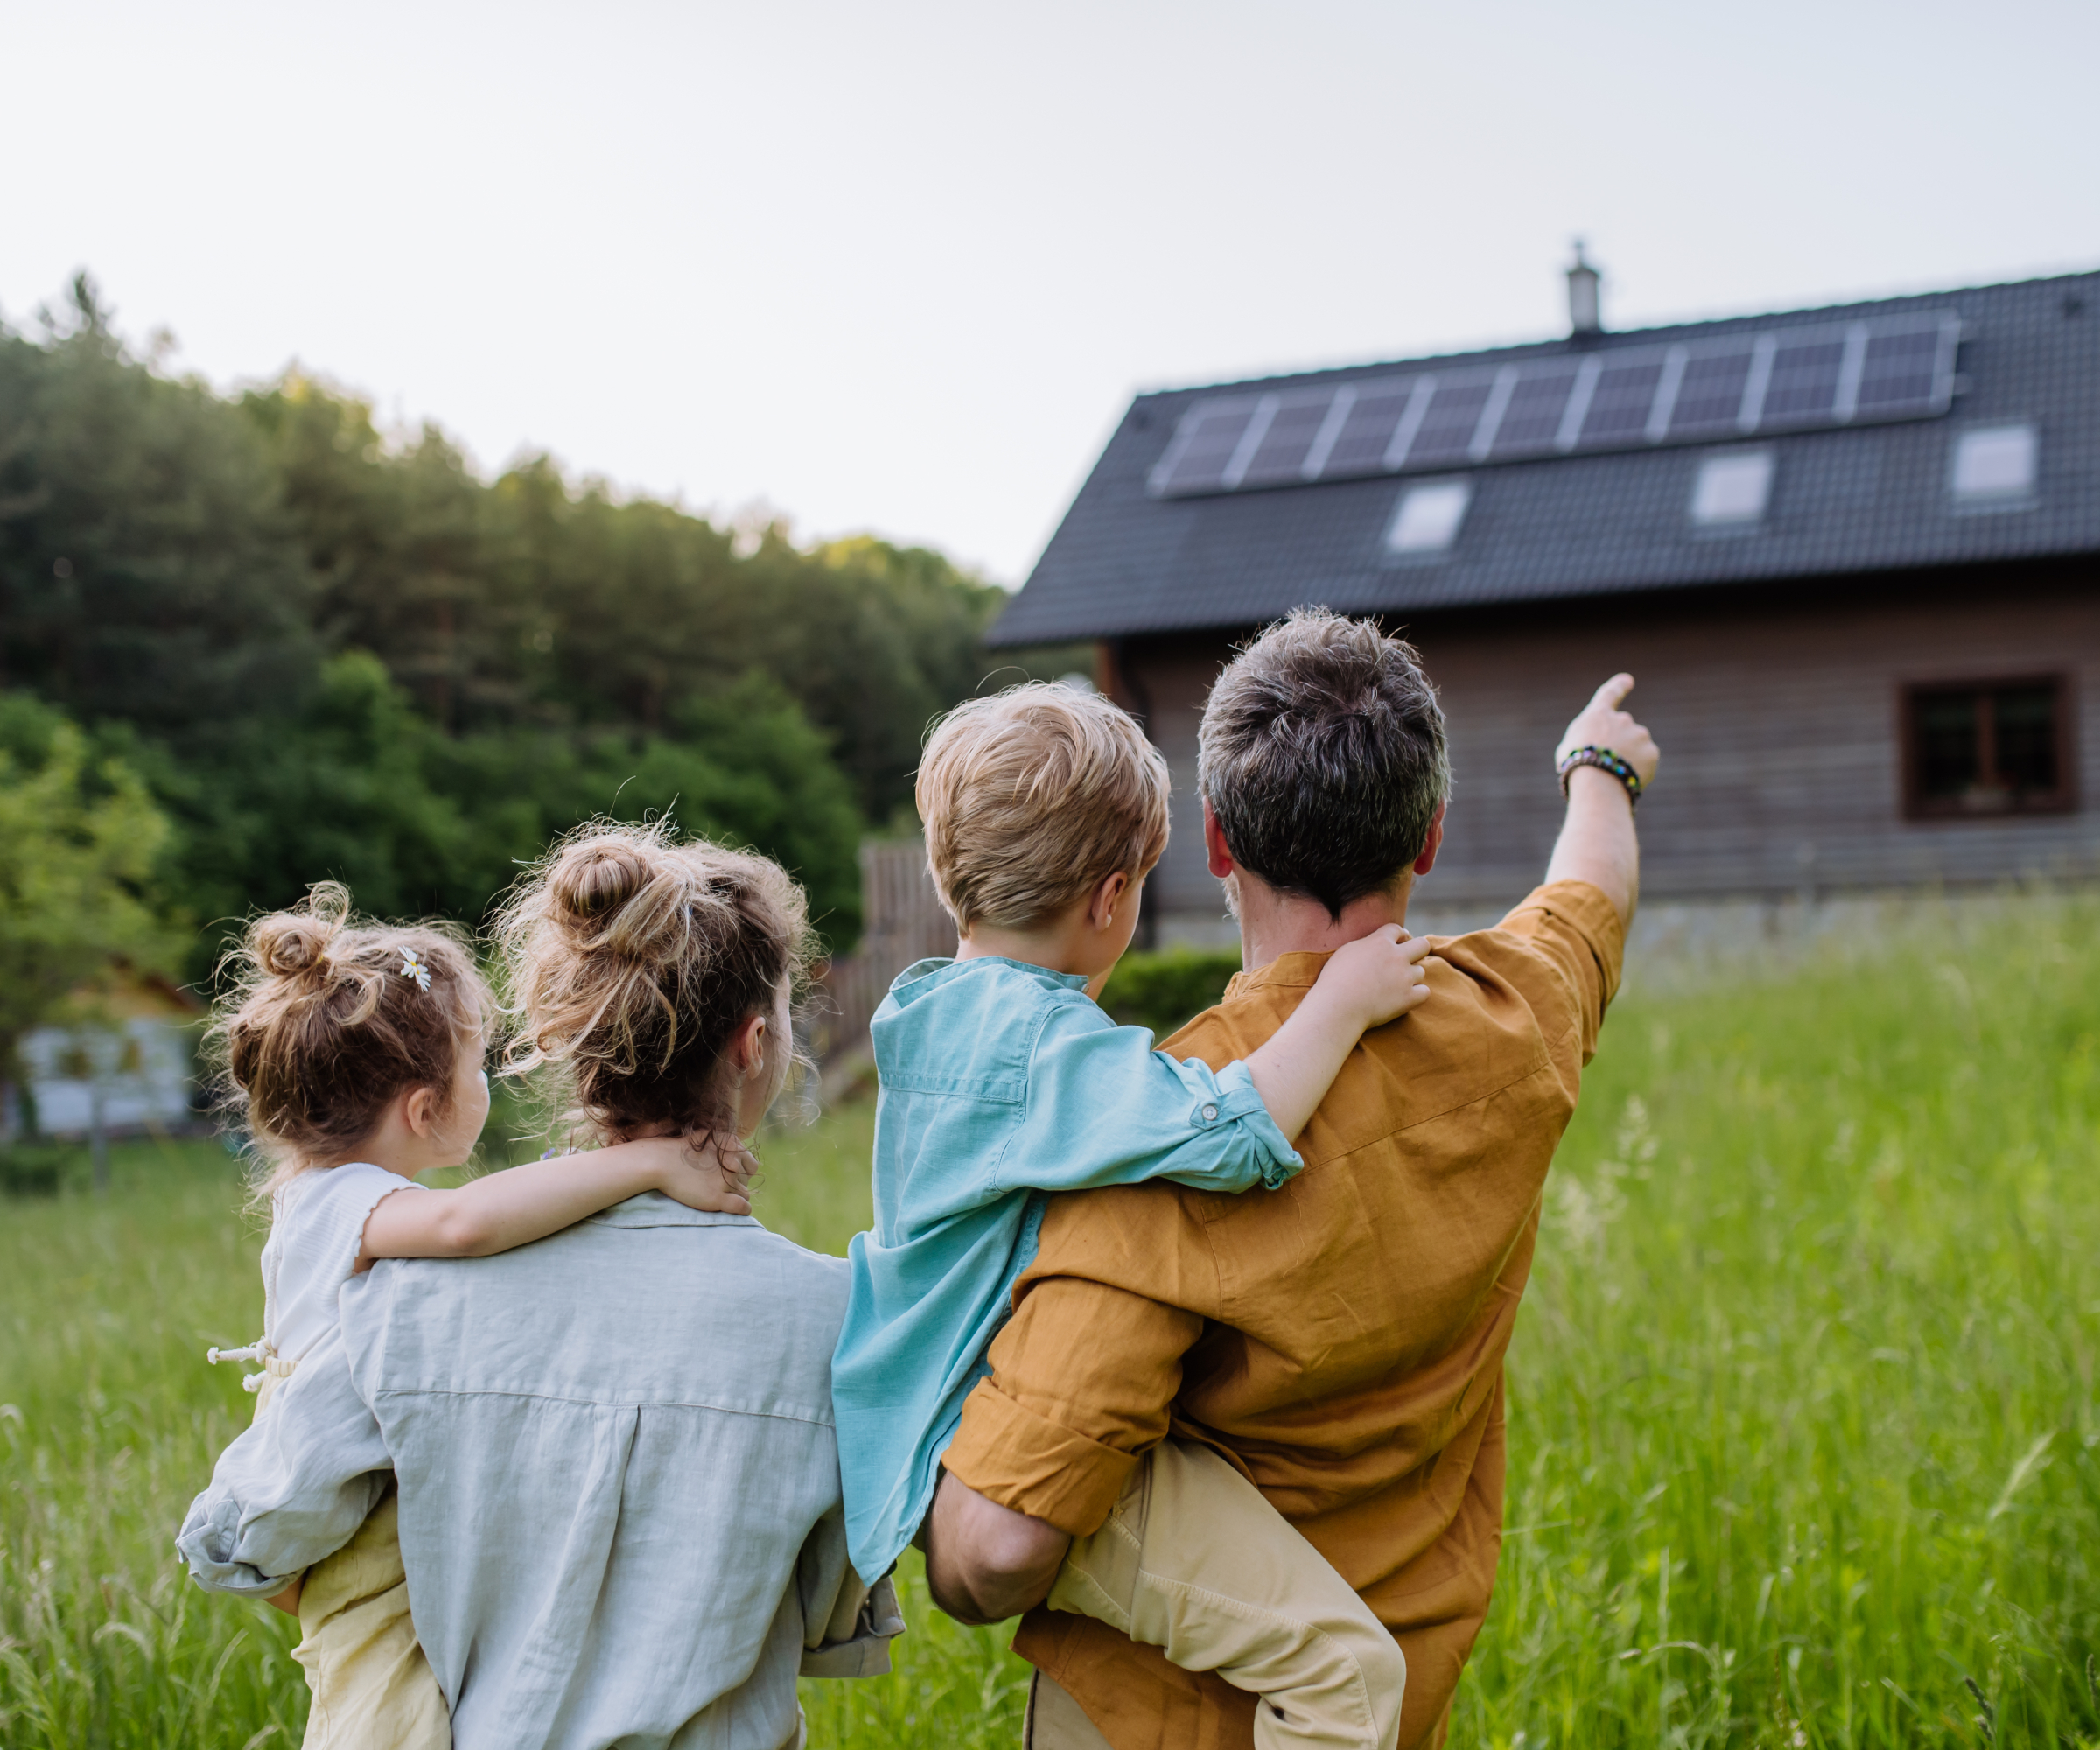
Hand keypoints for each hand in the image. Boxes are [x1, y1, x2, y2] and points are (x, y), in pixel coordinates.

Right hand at [631, 1134, 753, 1216]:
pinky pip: (743, 1207)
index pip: (751, 1165)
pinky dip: (741, 1210)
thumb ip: (725, 1145)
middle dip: (737, 1184)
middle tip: (719, 1186)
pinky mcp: (718, 1198)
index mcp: (732, 1146)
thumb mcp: (707, 1139)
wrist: (660, 1163)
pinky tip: (733, 1209)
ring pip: (745, 1194)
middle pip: (747, 1181)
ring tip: (719, 1196)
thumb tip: (737, 1154)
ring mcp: (726, 1180)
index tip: (729, 1176)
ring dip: (735, 1196)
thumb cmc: (678, 1151)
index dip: (742, 1172)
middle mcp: (733, 1162)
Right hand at [1313, 923, 1433, 1030]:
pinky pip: (1425, 992)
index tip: (1398, 943)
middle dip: (1417, 951)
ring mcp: (1405, 977)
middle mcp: (1397, 956)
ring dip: (1411, 977)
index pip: (1397, 929)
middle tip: (1407, 961)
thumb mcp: (1346, 951)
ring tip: (1395, 986)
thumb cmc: (1335, 980)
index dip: (1399, 936)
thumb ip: (1366, 944)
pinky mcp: (1409, 998)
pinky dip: (1416, 995)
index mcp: (1380, 942)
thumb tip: (1375, 944)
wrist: (1337, 1007)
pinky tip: (1404, 998)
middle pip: (1422, 945)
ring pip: (1421, 971)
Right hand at [1556, 674, 1659, 787]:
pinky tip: (1625, 779)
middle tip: (1605, 765)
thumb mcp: (1568, 748)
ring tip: (1613, 775)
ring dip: (1629, 758)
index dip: (1619, 686)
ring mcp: (1639, 735)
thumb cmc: (1576, 766)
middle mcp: (1622, 719)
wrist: (1597, 783)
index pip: (1610, 694)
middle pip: (1622, 730)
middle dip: (1618, 744)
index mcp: (1599, 715)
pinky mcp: (1651, 752)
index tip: (1628, 680)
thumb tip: (1596, 745)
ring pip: (1636, 747)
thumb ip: (1586, 739)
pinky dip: (1638, 770)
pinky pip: (1646, 761)